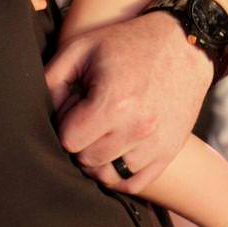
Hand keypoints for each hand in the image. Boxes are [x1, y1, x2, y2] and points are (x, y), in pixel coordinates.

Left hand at [46, 11, 211, 191]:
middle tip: (92, 116)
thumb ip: (52, 80)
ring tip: (105, 131)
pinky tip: (116, 153)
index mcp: (113, 102)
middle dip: (82, 140)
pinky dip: (119, 175)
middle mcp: (137, 127)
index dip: (66, 123)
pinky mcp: (169, 151)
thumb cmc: (127, 43)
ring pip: (107, 175)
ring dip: (99, 158)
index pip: (69, 141)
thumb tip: (43, 115)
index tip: (77, 106)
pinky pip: (133, 183)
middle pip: (87, 160)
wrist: (184, 43)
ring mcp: (156, 143)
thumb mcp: (82, 47)